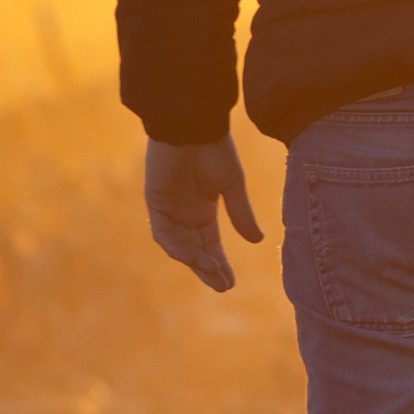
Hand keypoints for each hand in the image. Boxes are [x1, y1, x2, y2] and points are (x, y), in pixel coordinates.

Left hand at [144, 135, 263, 291]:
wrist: (194, 126)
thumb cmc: (215, 150)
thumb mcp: (233, 185)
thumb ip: (241, 213)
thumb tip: (258, 241)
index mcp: (203, 210)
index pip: (210, 245)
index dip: (220, 264)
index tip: (230, 283)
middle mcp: (185, 214)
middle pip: (195, 250)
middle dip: (208, 269)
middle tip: (223, 286)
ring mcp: (169, 210)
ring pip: (180, 246)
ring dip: (195, 260)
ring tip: (213, 271)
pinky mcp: (156, 204)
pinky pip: (165, 233)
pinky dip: (178, 246)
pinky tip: (194, 255)